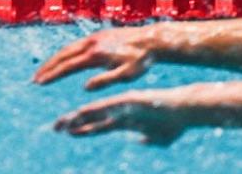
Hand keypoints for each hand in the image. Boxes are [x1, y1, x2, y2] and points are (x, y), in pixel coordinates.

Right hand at [33, 27, 155, 89]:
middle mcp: (91, 43)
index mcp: (96, 55)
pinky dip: (65, 53)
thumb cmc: (141, 61)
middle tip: (35, 79)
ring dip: (55, 59)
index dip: (52, 74)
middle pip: (63, 55)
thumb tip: (85, 87)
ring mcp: (94, 38)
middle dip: (48, 67)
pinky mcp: (99, 36)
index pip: (68, 66)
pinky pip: (76, 45)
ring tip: (45, 70)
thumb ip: (106, 81)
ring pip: (68, 48)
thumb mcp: (127, 75)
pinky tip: (65, 60)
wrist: (152, 40)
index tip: (39, 82)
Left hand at [54, 89, 186, 144]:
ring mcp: (123, 106)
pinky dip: (93, 111)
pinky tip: (81, 113)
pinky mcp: (128, 101)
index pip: (98, 126)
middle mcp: (120, 112)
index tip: (67, 133)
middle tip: (55, 128)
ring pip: (95, 112)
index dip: (82, 130)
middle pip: (92, 119)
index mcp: (125, 122)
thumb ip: (148, 138)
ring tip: (63, 123)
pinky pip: (107, 107)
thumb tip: (141, 141)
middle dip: (74, 124)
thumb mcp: (159, 137)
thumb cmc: (174, 123)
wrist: (186, 110)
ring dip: (78, 118)